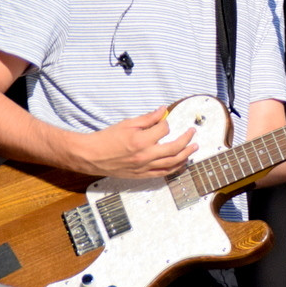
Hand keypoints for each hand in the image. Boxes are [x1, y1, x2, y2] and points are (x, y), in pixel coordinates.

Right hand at [72, 106, 198, 178]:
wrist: (91, 156)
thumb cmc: (106, 139)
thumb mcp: (127, 123)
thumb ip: (147, 118)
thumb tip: (162, 110)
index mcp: (141, 140)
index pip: (163, 129)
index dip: (166, 123)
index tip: (165, 120)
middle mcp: (145, 155)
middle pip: (174, 148)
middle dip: (187, 139)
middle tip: (192, 133)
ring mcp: (144, 167)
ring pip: (172, 163)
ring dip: (186, 155)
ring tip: (193, 148)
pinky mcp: (142, 175)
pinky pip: (163, 173)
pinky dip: (175, 168)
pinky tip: (181, 162)